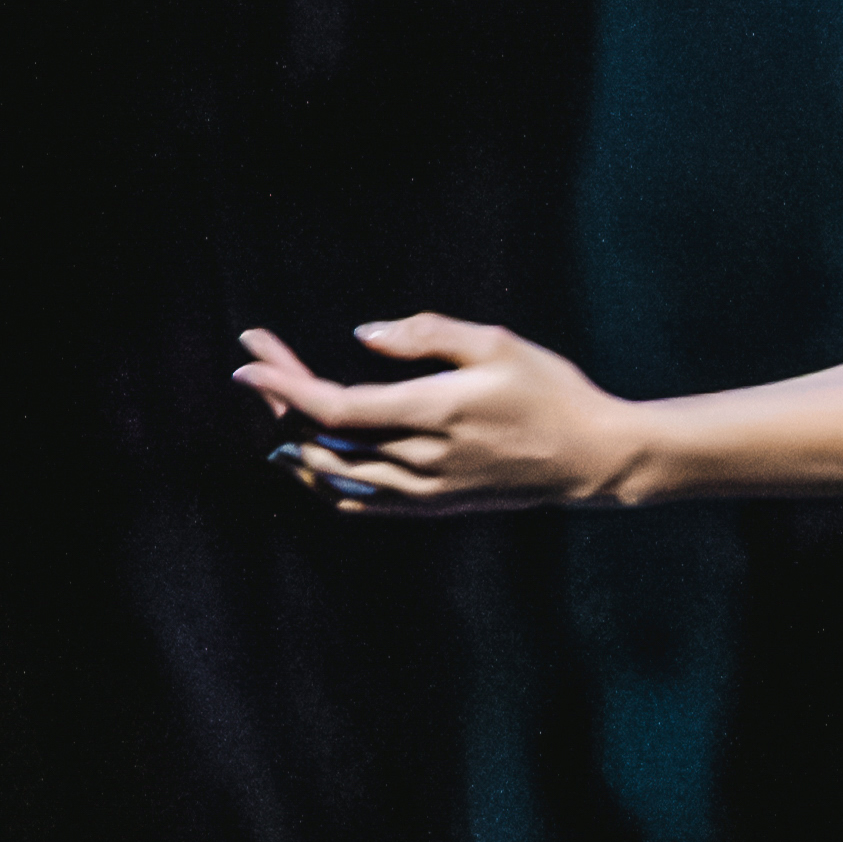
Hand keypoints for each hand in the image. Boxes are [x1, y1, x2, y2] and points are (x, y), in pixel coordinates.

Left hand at [239, 315, 650, 511]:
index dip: (285, 386)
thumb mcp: (497, 343)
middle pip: (325, 438)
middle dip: (283, 402)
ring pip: (334, 476)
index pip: (336, 406)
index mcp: (435, 412)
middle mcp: (421, 459)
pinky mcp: (434, 506)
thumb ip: (426, 334)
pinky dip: (325, 483)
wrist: (593, 456)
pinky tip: (310, 465)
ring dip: (295, 445)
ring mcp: (425, 490)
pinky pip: (361, 503)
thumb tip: (361, 336)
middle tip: (262, 368)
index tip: (249, 362)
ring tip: (275, 416)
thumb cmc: (550, 390)